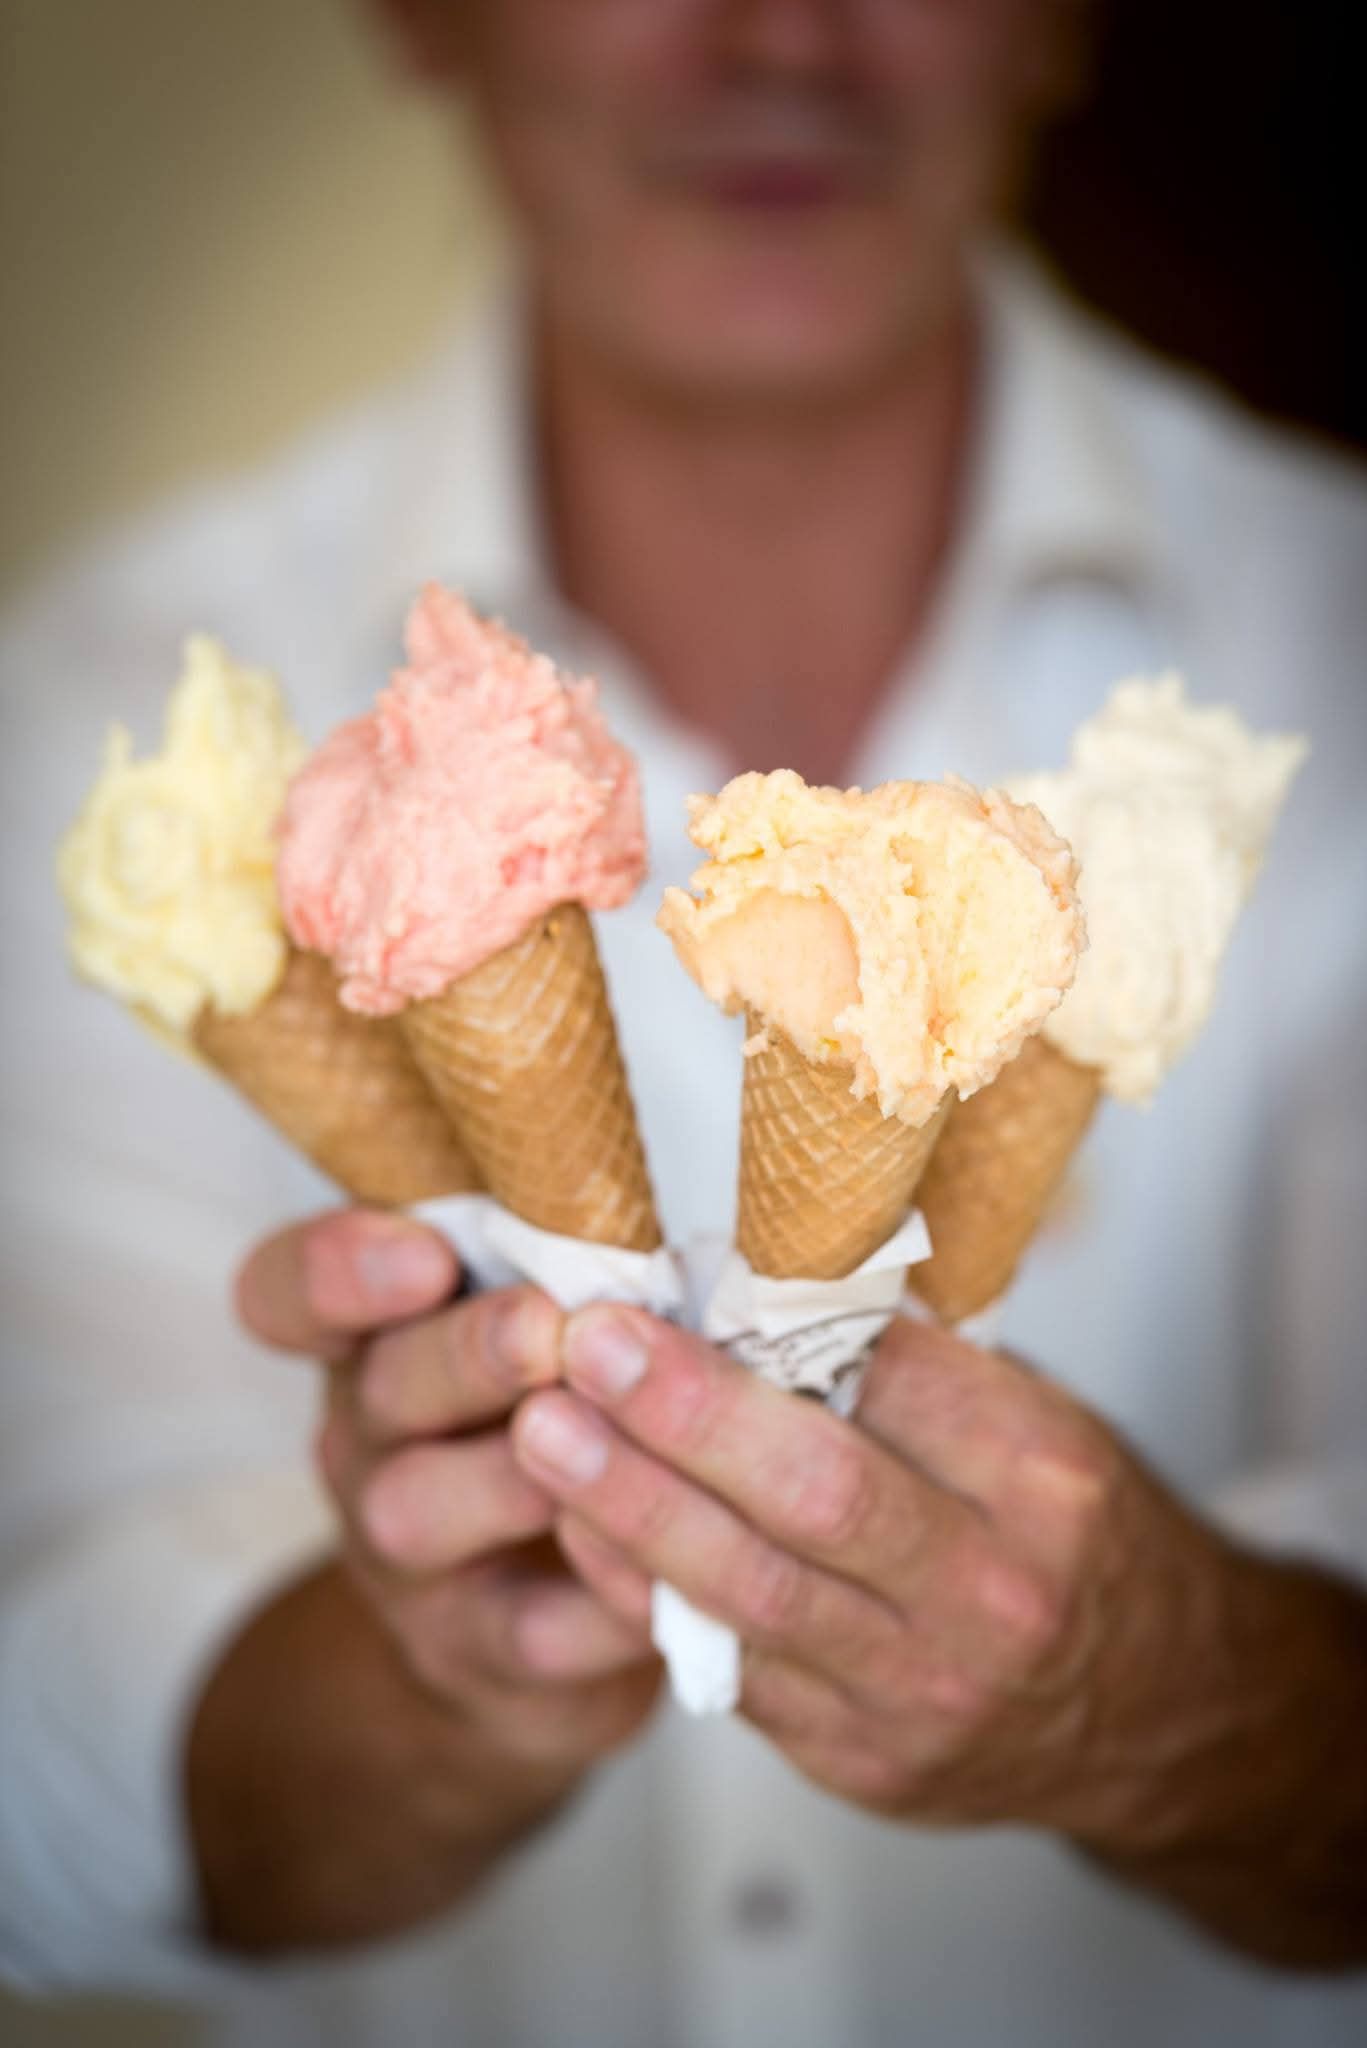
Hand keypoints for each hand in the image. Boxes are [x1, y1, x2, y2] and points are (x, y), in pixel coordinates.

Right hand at [236, 1209, 660, 1783]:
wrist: (534, 1634)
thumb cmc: (552, 1423)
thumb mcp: (533, 1330)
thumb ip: (563, 1267)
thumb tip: (675, 1191)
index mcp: (373, 1338)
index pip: (288, 1291)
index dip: (335, 1269)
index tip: (420, 1254)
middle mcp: (368, 1441)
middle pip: (379, 1388)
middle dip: (466, 1355)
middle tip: (546, 1330)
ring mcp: (408, 1558)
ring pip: (422, 1511)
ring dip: (513, 1474)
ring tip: (600, 1443)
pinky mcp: (476, 1655)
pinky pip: (528, 1630)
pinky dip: (596, 1596)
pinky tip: (664, 1570)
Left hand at [507, 1303, 1366, 1934]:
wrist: (1153, 1712)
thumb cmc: (1077, 1540)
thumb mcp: (1036, 1426)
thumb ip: (913, 1373)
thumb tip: (751, 1291)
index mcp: (1041, 1483)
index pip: (897, 1386)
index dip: (772, 1331)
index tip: (668, 1281)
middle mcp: (989, 1594)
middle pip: (818, 1497)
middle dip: (684, 1419)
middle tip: (584, 1347)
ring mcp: (922, 1693)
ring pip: (752, 1594)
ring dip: (632, 1509)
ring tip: (544, 1432)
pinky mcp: (860, 1761)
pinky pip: (728, 1668)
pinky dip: (644, 1592)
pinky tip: (580, 1527)